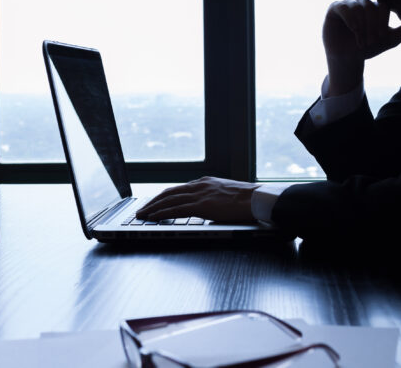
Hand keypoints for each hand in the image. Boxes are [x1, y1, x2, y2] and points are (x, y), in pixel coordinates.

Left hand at [136, 176, 259, 222]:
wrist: (258, 199)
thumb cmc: (248, 200)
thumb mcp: (228, 196)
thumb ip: (216, 199)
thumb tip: (211, 208)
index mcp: (206, 183)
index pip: (179, 189)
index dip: (165, 196)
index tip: (155, 202)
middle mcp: (200, 185)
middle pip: (170, 192)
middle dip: (154, 202)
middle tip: (142, 210)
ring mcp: (200, 194)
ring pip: (169, 200)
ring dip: (153, 208)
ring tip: (142, 215)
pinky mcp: (202, 205)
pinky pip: (176, 209)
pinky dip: (162, 213)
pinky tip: (153, 217)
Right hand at [322, 0, 400, 94]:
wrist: (348, 58)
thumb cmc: (368, 48)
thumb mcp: (389, 40)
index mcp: (375, 7)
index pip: (382, 6)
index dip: (383, 21)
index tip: (381, 38)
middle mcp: (361, 2)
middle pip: (370, 6)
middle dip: (372, 25)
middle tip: (372, 41)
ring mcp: (347, 4)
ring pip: (357, 6)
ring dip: (361, 25)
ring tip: (361, 40)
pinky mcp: (334, 8)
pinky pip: (343, 6)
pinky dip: (350, 18)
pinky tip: (354, 29)